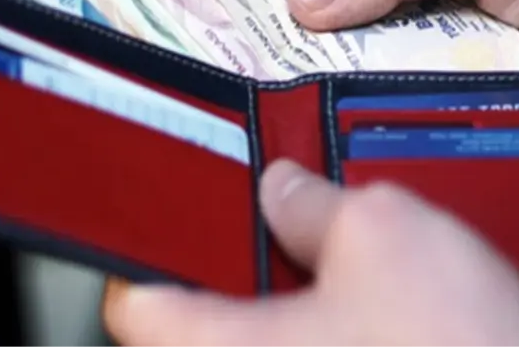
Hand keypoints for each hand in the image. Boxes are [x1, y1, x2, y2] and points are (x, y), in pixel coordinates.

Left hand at [103, 160, 518, 346]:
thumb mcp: (381, 233)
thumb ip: (316, 200)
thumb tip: (285, 187)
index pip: (137, 302)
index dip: (153, 248)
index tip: (175, 210)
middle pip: (206, 314)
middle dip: (241, 252)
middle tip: (268, 206)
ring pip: (268, 332)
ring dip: (294, 282)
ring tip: (328, 237)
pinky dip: (330, 316)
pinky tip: (370, 287)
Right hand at [286, 0, 518, 137]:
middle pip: (364, 13)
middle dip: (319, 32)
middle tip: (251, 53)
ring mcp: (459, 50)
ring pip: (388, 67)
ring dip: (354, 79)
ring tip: (287, 95)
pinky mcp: (477, 101)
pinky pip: (423, 110)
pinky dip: (395, 118)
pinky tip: (352, 126)